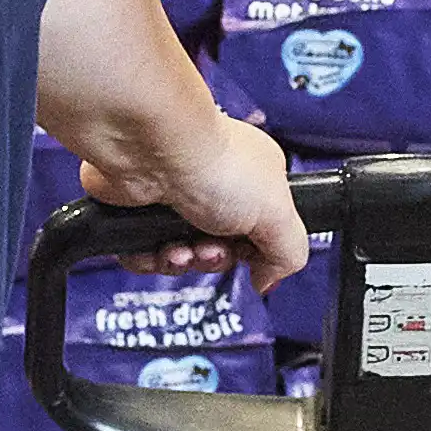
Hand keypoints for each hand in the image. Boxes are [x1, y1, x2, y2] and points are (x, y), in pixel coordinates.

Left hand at [93, 112, 311, 289]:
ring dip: (182, 261)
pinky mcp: (140, 212)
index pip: (262, 233)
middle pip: (220, 250)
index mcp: (256, 181)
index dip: (254, 253)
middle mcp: (216, 187)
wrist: (151, 151)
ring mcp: (176, 199)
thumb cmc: (211, 161)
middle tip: (212, 248)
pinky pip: (146, 254)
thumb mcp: (278, 214)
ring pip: (183, 256)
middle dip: (214, 259)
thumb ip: (290, 253)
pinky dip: (149, 259)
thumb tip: (268, 280)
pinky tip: (156, 247)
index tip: (250, 257)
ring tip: (180, 247)